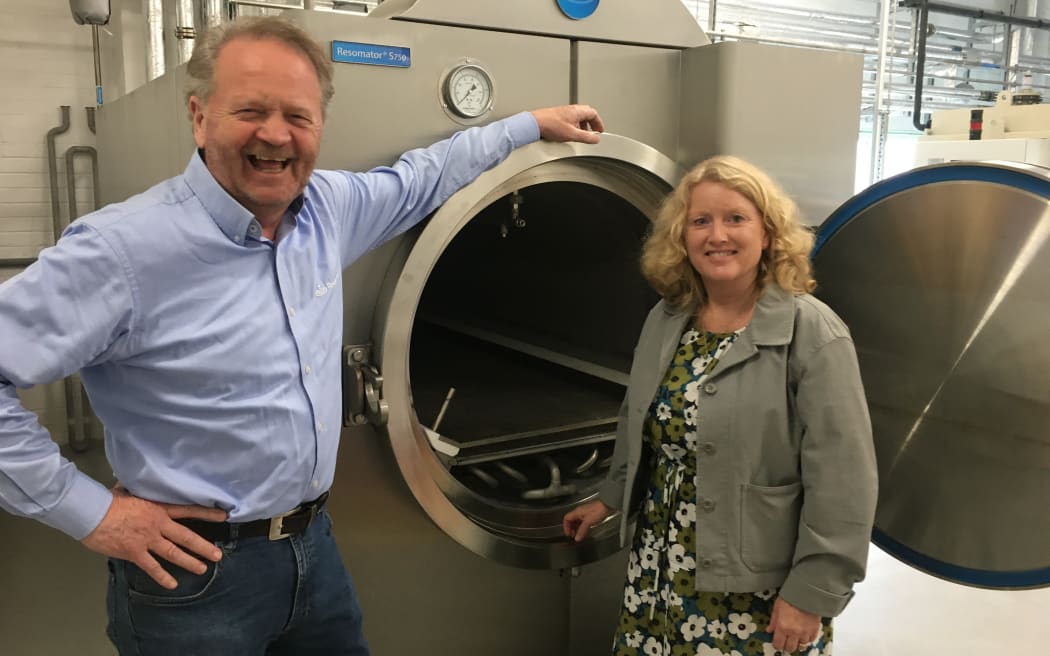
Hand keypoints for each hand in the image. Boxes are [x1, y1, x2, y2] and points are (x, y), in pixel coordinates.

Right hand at [81, 486, 227, 589]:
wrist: (92, 513)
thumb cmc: (109, 500)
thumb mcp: (131, 491)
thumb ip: (142, 491)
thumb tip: (141, 482)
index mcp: (159, 508)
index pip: (188, 510)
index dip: (207, 513)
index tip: (223, 516)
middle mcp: (158, 525)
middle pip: (186, 536)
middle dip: (203, 546)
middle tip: (217, 555)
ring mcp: (147, 540)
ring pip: (174, 553)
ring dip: (189, 562)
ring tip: (202, 568)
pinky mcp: (134, 553)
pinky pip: (152, 567)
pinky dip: (162, 576)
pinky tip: (172, 584)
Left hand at [530, 104, 603, 143]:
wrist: (535, 124)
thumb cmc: (550, 125)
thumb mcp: (573, 135)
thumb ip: (586, 137)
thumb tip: (596, 139)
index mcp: (577, 111)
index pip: (593, 113)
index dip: (598, 123)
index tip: (600, 131)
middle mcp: (570, 109)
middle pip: (586, 114)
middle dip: (591, 124)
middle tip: (592, 132)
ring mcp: (563, 112)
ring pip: (577, 117)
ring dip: (581, 126)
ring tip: (581, 135)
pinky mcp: (556, 116)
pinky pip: (569, 120)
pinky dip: (573, 126)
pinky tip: (569, 134)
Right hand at [562, 499, 611, 541]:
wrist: (607, 505)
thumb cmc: (598, 511)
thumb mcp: (588, 522)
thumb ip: (582, 530)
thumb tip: (576, 539)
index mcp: (577, 512)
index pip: (566, 519)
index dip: (566, 527)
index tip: (568, 534)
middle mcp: (579, 512)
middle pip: (571, 521)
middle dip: (571, 529)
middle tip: (574, 536)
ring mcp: (584, 513)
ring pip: (577, 522)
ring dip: (576, 528)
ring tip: (579, 535)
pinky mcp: (589, 515)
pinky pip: (582, 522)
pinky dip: (581, 527)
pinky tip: (584, 531)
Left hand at [767, 596, 821, 652]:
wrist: (807, 592)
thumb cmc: (791, 597)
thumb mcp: (777, 607)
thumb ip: (773, 621)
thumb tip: (769, 630)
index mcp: (782, 626)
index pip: (778, 644)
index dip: (777, 644)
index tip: (777, 641)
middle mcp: (794, 632)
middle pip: (790, 648)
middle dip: (787, 645)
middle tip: (787, 639)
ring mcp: (805, 632)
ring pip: (801, 645)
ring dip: (798, 641)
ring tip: (796, 634)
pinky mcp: (815, 630)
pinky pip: (811, 640)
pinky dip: (808, 638)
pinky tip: (805, 632)